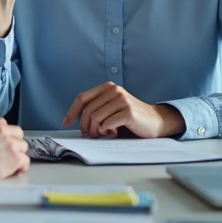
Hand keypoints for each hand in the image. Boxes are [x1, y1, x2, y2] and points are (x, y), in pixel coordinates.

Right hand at [0, 115, 29, 181]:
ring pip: (23, 146)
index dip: (3, 134)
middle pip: (17, 133)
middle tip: (9, 152)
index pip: (3, 124)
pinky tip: (16, 170)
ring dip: (18, 153)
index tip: (0, 141)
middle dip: (14, 141)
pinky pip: (25, 161)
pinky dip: (21, 166)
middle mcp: (1, 129)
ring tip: (12, 162)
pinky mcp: (14, 157)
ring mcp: (9, 143)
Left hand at [62, 82, 186, 138]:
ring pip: (96, 118)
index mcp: (107, 87)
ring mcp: (122, 100)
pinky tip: (114, 133)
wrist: (155, 121)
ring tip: (104, 134)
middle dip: (85, 126)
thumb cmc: (129, 117)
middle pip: (88, 111)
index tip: (66, 123)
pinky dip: (106, 132)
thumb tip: (76, 122)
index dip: (72, 112)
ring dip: (96, 131)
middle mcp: (114, 90)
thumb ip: (96, 109)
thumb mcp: (111, 108)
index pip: (82, 98)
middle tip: (91, 135)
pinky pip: (107, 124)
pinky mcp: (128, 112)